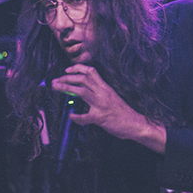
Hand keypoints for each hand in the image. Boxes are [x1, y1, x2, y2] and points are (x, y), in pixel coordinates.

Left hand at [52, 64, 166, 152]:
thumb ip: (99, 93)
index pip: (91, 71)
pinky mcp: (101, 118)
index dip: (77, 68)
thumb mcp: (112, 97)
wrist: (136, 123)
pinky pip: (85, 116)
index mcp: (106, 87)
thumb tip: (83, 92)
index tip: (67, 70)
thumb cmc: (123, 112)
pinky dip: (76, 116)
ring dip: (66, 88)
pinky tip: (71, 116)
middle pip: (83, 79)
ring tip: (56, 88)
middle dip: (67, 78)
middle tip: (55, 81)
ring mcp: (102, 105)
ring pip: (81, 92)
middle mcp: (103, 93)